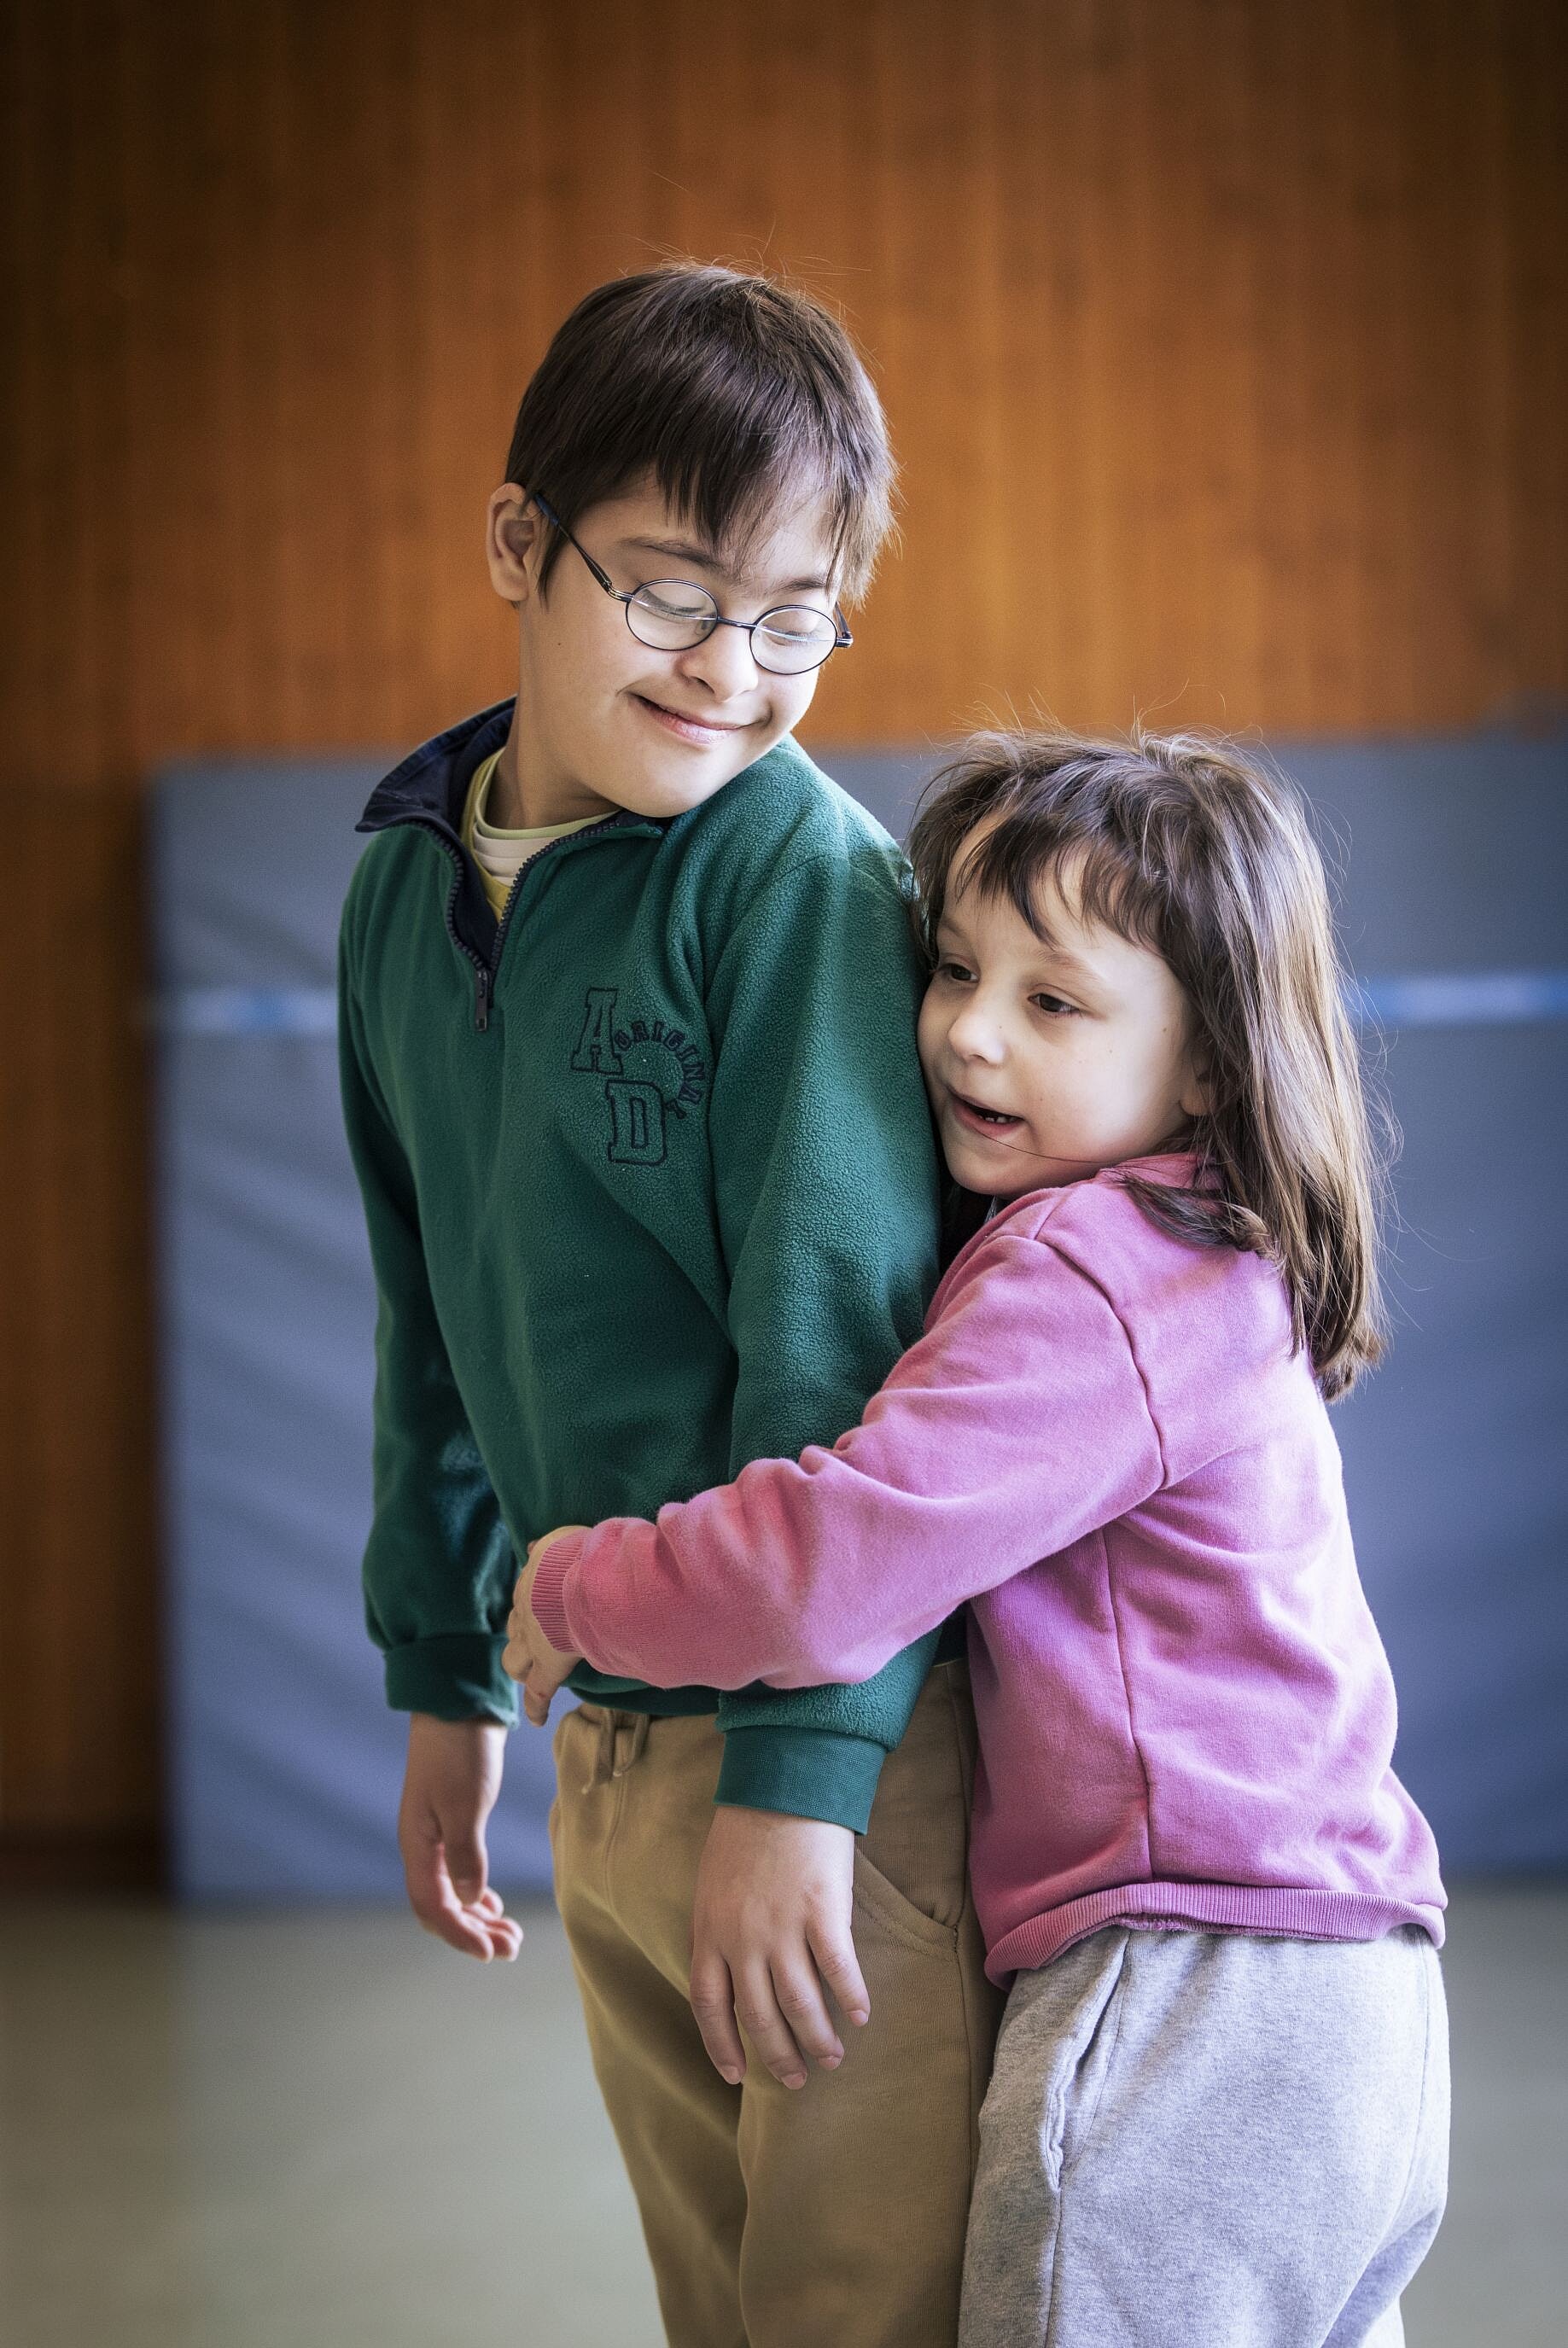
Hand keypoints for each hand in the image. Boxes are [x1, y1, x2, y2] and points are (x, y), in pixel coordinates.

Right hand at [398, 1713, 521, 1960]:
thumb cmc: (459, 1753)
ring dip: (479, 1918)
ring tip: (510, 1934)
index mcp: (417, 1846)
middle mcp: (422, 1848)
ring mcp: (436, 1838)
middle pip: (441, 1908)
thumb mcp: (465, 1805)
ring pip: (452, 1894)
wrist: (458, 1706)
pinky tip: (494, 1905)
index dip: (460, 1935)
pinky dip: (476, 1895)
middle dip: (473, 1933)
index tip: (491, 1952)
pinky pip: (459, 1875)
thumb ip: (465, 1856)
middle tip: (510, 1947)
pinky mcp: (452, 1825)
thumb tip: (470, 1900)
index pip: (433, 1909)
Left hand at [502, 1528, 586, 1724]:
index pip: (526, 1594)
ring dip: (521, 1665)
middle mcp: (527, 1610)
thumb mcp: (564, 1539)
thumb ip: (549, 1545)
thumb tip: (531, 1545)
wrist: (585, 1579)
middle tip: (533, 1640)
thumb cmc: (584, 1555)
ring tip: (529, 1674)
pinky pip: (538, 1691)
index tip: (538, 1607)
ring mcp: (534, 1641)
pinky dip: (536, 1706)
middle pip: (515, 1626)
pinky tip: (537, 1719)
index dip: (531, 1604)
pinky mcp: (547, 1665)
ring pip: (515, 1659)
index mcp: (533, 1579)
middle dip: (521, 1633)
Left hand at [689, 1807, 870, 2090]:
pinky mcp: (823, 1911)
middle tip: (797, 2078)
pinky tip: (861, 2015)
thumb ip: (714, 1933)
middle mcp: (742, 1939)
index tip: (737, 2075)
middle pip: (760, 2017)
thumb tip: (723, 1978)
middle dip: (779, 2055)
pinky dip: (851, 1998)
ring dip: (818, 2039)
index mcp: (709, 1932)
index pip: (709, 2007)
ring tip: (832, 2057)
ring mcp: (783, 1927)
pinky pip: (839, 1970)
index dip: (722, 2047)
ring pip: (801, 2005)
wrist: (781, 1783)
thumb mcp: (710, 1886)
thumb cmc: (744, 1832)